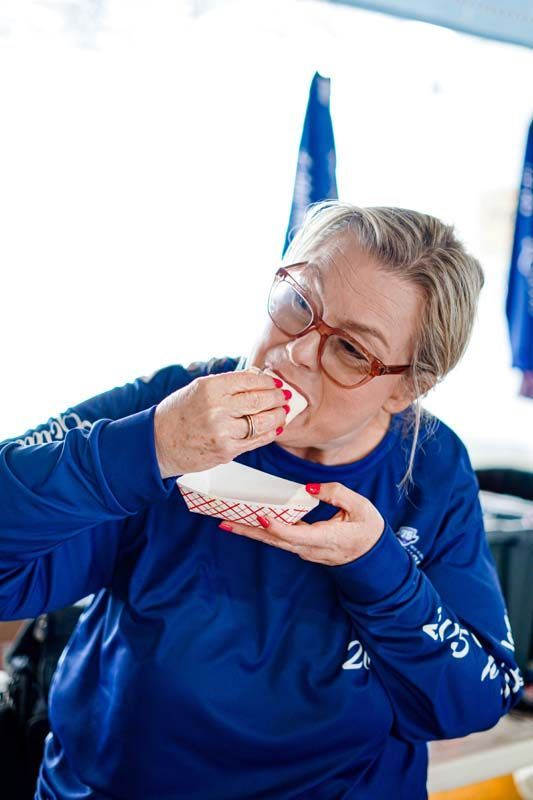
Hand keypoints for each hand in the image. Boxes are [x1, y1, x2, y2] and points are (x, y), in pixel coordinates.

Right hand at [154, 370, 289, 477]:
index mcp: (211, 388)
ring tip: (282, 412)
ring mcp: (223, 432)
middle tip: (284, 396)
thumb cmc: (179, 413)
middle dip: (277, 398)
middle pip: (260, 400)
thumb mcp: (199, 389)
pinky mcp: (226, 451)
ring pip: (262, 422)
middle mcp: (217, 409)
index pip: (250, 380)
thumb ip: (227, 384)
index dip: (268, 382)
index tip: (275, 383)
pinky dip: (269, 433)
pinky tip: (274, 428)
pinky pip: (256, 441)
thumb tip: (258, 379)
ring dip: (277, 416)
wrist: (159, 443)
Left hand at [218, 482, 384, 565]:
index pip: (295, 535)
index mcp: (326, 539)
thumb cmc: (368, 529)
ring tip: (228, 521)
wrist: (373, 556)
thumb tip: (310, 489)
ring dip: (251, 531)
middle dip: (250, 531)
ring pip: (274, 541)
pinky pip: (279, 539)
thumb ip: (336, 493)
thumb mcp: (360, 507)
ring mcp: (305, 550)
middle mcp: (311, 549)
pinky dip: (262, 530)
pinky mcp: (303, 546)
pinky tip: (248, 521)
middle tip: (225, 522)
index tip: (261, 514)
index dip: (277, 526)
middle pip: (275, 541)